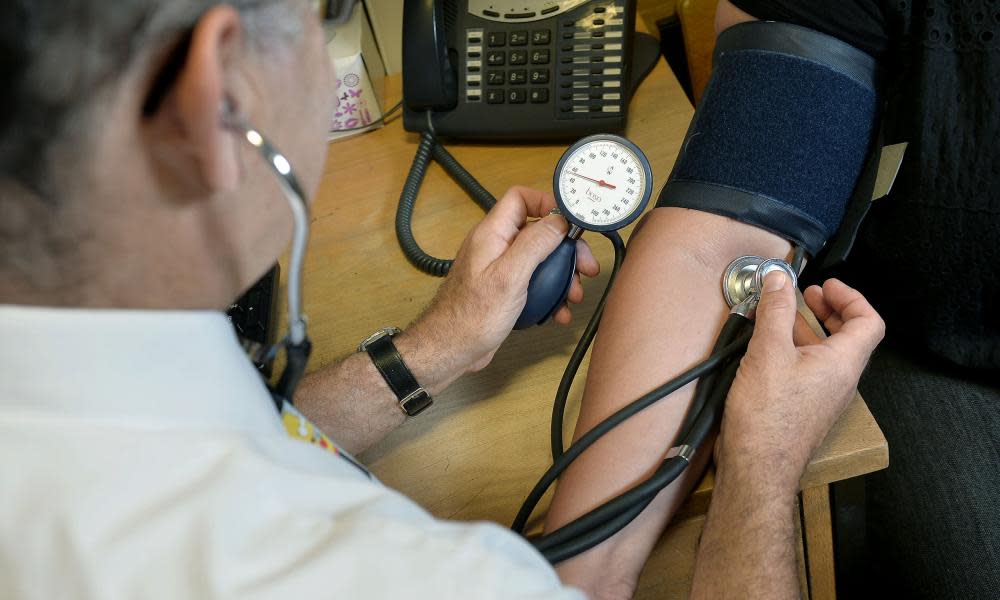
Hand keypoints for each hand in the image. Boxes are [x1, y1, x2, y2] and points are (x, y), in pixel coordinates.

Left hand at [403, 186, 599, 377]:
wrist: (451, 349)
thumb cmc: (471, 316)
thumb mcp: (509, 277)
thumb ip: (534, 244)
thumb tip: (558, 221)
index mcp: (492, 234)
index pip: (520, 199)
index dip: (548, 203)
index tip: (572, 222)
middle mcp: (495, 247)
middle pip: (537, 232)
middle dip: (565, 249)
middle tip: (585, 267)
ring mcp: (499, 269)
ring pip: (539, 260)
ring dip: (561, 276)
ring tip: (574, 295)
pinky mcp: (504, 290)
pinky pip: (533, 283)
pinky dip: (549, 294)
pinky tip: (558, 311)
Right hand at [717, 272, 884, 491]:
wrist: (758, 467)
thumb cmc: (767, 416)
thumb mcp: (768, 352)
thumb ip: (776, 311)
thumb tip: (779, 279)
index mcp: (843, 363)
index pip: (868, 322)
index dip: (851, 297)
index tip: (826, 285)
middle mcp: (840, 381)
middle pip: (850, 336)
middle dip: (829, 310)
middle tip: (808, 295)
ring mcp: (823, 397)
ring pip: (826, 354)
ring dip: (808, 329)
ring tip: (781, 317)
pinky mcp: (805, 409)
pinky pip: (810, 371)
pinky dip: (796, 350)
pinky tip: (768, 349)